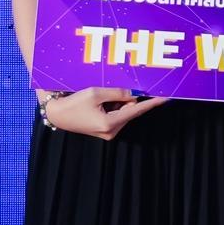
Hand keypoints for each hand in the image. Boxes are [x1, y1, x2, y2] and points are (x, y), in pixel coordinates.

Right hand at [41, 87, 167, 139]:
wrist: (57, 114)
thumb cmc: (73, 103)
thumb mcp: (96, 93)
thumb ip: (117, 93)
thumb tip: (133, 94)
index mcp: (110, 123)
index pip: (136, 110)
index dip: (152, 103)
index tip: (166, 98)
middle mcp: (111, 131)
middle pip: (130, 110)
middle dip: (126, 99)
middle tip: (110, 92)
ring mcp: (108, 132)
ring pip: (124, 112)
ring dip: (118, 102)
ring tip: (99, 99)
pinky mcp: (105, 130)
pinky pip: (117, 115)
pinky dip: (113, 106)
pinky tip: (100, 103)